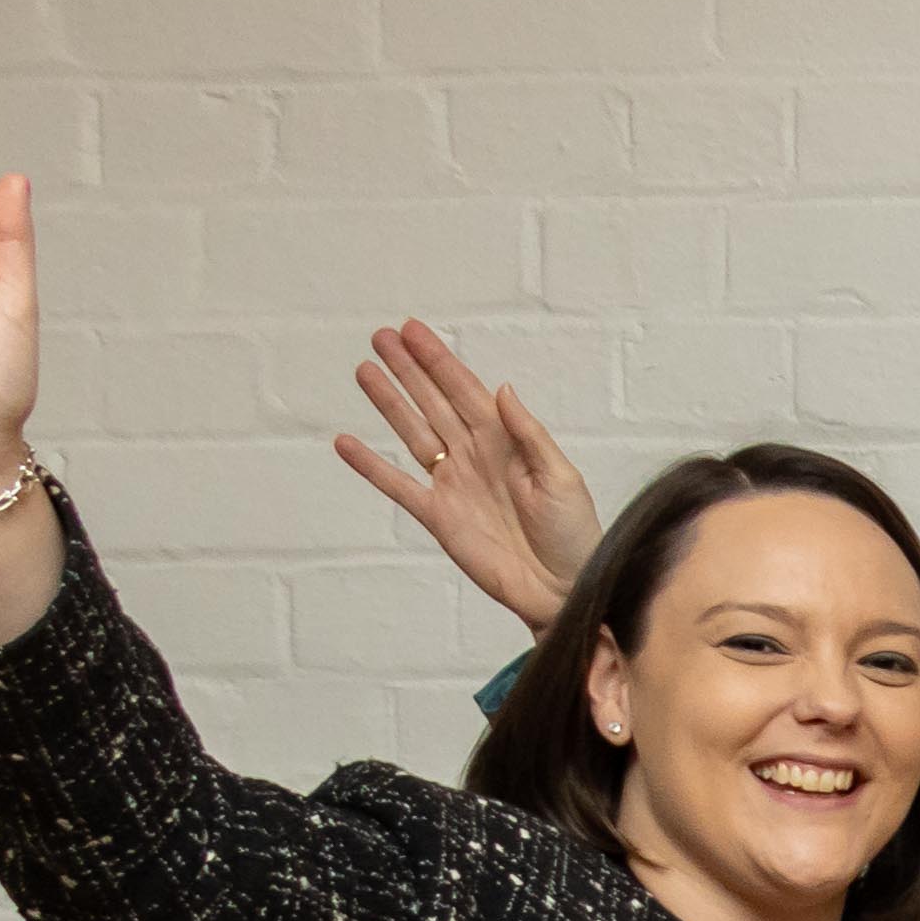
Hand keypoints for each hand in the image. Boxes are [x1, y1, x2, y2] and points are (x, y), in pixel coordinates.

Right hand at [335, 317, 600, 629]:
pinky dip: (371, 466)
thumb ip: (528, 434)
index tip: (413, 331)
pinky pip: (398, 486)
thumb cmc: (573, 533)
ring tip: (365, 371)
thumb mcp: (560, 478)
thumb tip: (501, 389)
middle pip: (434, 403)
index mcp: (506, 442)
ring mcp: (454, 484)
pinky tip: (346, 444)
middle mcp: (476, 456)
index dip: (439, 362)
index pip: (466, 392)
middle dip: (409, 370)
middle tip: (381, 336)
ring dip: (389, 403)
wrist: (564, 589)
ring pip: (413, 433)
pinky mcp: (438, 517)